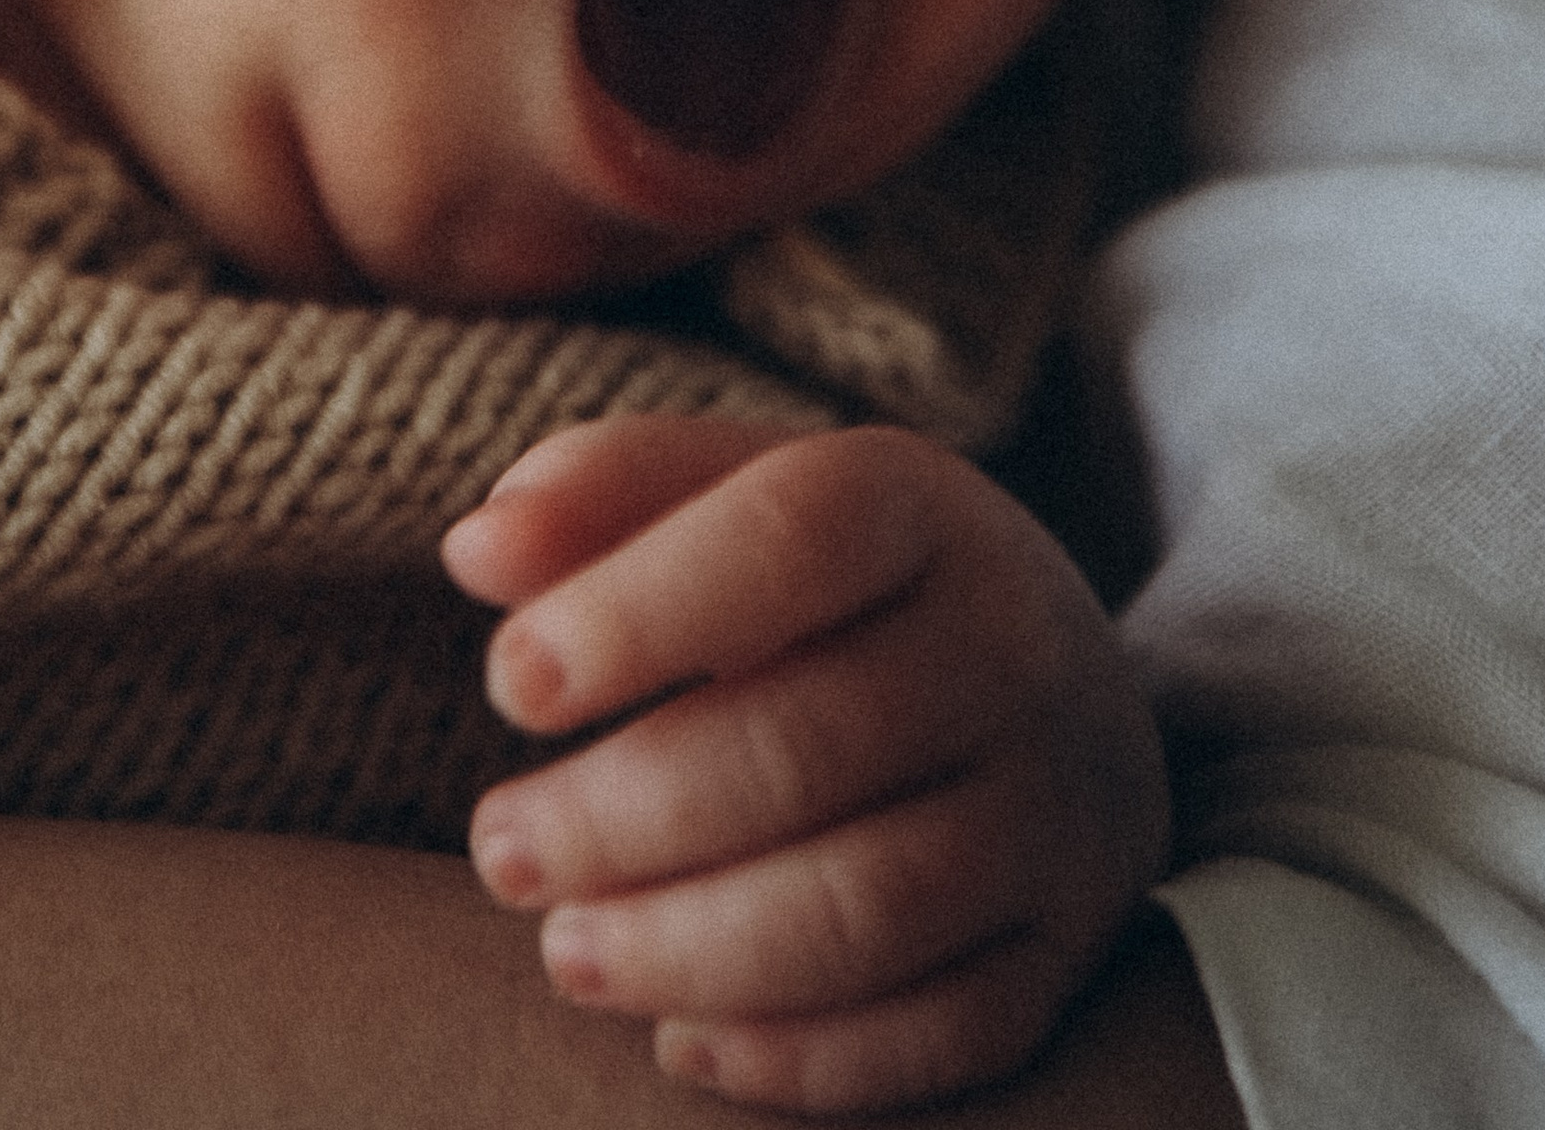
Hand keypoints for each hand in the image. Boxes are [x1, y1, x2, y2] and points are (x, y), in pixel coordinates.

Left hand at [443, 414, 1167, 1115]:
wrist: (1058, 669)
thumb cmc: (835, 575)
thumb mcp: (737, 488)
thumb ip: (605, 491)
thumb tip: (477, 552)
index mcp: (917, 506)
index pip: (787, 539)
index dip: (637, 613)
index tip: (509, 684)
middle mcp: (1009, 650)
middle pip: (805, 749)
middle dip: (622, 818)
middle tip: (499, 848)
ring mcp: (1052, 810)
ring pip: (865, 911)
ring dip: (687, 948)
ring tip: (564, 948)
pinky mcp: (1067, 948)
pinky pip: (937, 1033)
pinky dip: (795, 1056)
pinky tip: (678, 1034)